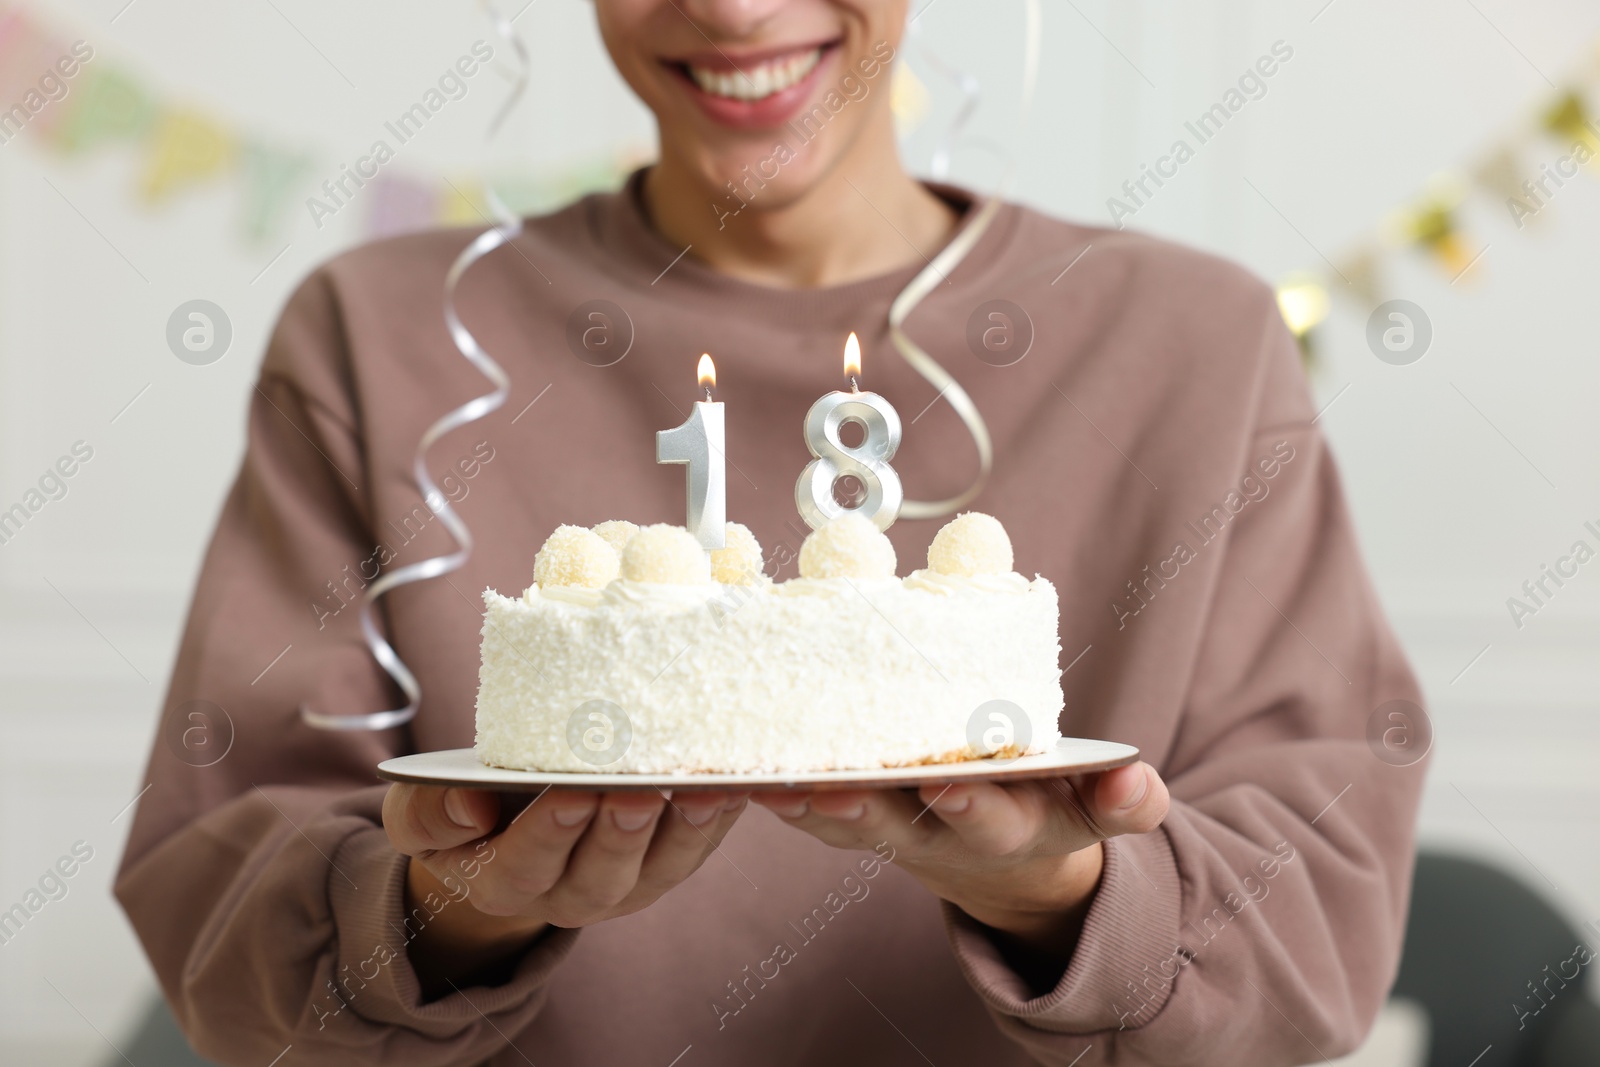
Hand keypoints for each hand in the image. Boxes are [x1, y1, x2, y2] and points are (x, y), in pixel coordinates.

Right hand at [382, 783, 747, 995]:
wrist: (512, 824)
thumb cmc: (465, 809)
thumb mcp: (420, 814)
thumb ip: (427, 815)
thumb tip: (468, 807)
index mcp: (505, 884)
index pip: (526, 865)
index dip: (550, 832)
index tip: (571, 793)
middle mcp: (570, 895)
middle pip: (602, 873)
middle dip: (622, 832)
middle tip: (639, 790)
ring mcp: (627, 884)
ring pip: (662, 867)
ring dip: (687, 829)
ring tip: (704, 788)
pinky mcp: (668, 862)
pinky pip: (702, 846)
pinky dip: (722, 816)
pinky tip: (738, 777)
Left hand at [750, 761, 1167, 979]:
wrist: (1007, 865)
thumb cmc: (1050, 810)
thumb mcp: (1095, 813)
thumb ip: (1121, 801)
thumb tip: (1139, 785)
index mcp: (1004, 828)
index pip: (991, 819)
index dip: (971, 808)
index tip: (951, 787)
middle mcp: (938, 837)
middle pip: (898, 827)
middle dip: (867, 808)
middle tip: (836, 785)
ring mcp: (891, 833)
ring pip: (841, 822)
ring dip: (806, 802)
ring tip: (769, 777)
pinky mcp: (851, 821)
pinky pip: (808, 809)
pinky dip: (777, 793)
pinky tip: (737, 769)